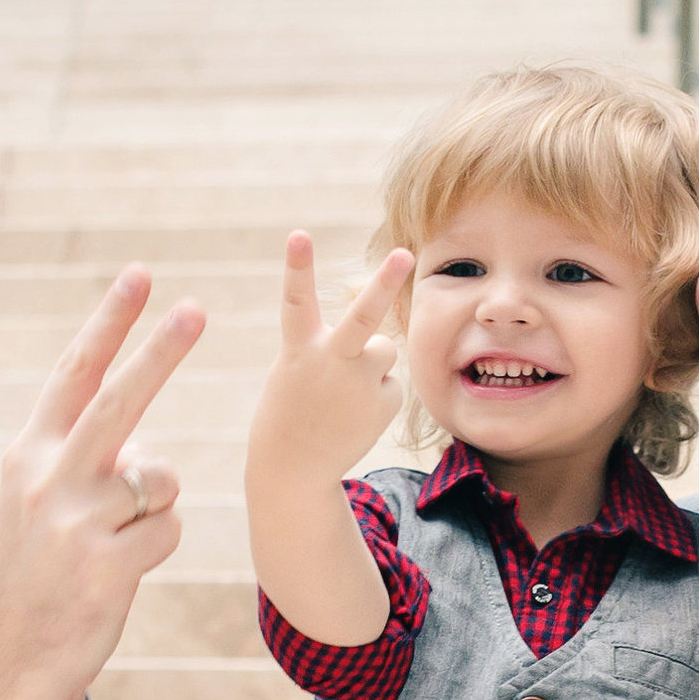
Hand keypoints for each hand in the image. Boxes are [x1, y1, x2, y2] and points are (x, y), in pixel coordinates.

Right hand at [0, 264, 202, 699]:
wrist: (15, 658)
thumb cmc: (42, 570)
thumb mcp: (45, 504)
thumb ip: (90, 462)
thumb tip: (149, 452)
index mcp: (29, 453)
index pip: (74, 373)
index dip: (110, 323)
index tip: (141, 276)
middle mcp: (46, 477)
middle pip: (119, 400)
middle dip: (161, 351)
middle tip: (197, 308)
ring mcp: (73, 521)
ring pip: (162, 478)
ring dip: (159, 506)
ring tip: (117, 539)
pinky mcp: (104, 564)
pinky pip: (170, 529)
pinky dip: (160, 544)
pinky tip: (122, 570)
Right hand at [245, 231, 412, 487]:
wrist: (294, 465)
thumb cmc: (293, 404)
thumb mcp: (300, 365)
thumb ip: (335, 344)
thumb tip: (385, 342)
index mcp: (299, 348)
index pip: (296, 299)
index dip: (298, 266)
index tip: (298, 234)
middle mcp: (331, 363)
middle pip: (363, 317)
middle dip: (384, 283)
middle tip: (404, 253)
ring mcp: (359, 385)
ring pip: (384, 348)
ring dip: (372, 362)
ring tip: (345, 392)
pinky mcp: (385, 404)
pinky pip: (390, 382)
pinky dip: (377, 395)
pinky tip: (356, 413)